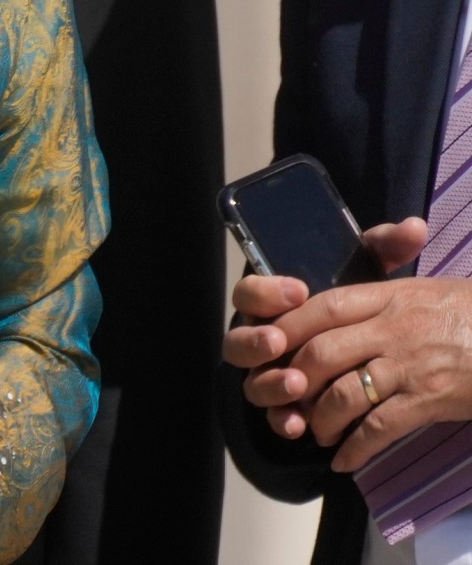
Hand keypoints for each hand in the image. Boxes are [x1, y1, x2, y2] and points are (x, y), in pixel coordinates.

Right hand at [227, 219, 426, 444]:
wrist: (370, 358)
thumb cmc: (361, 312)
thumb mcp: (371, 276)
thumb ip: (385, 248)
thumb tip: (414, 227)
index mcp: (273, 305)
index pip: (249, 292)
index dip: (266, 291)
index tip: (296, 290)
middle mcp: (263, 340)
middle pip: (238, 340)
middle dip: (255, 340)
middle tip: (279, 341)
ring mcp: (270, 377)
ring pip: (252, 382)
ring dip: (270, 382)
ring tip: (296, 385)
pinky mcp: (286, 409)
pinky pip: (275, 418)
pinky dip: (284, 420)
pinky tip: (301, 425)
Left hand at [264, 235, 471, 470]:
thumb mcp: (427, 288)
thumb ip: (381, 290)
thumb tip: (335, 305)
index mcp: (390, 297)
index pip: (323, 307)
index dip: (288, 327)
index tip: (270, 346)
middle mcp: (394, 329)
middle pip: (321, 352)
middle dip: (293, 380)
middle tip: (286, 397)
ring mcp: (411, 365)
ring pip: (343, 394)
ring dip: (319, 419)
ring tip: (316, 431)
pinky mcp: (431, 399)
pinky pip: (379, 427)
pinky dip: (355, 447)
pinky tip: (343, 461)